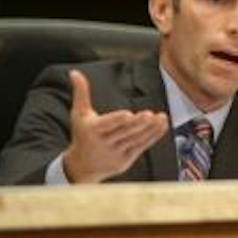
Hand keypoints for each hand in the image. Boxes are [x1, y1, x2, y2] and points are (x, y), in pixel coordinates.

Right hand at [59, 69, 169, 184]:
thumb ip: (81, 92)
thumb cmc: (82, 134)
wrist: (82, 165)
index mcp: (92, 130)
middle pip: (124, 132)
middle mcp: (104, 143)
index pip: (106, 124)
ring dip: (150, 129)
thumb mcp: (78, 113)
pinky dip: (153, 136)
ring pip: (135, 140)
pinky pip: (142, 146)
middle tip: (150, 114)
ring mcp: (116, 153)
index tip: (128, 114)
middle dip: (138, 124)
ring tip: (161, 117)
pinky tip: (161, 125)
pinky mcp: (127, 159)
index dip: (117, 120)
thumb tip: (75, 72)